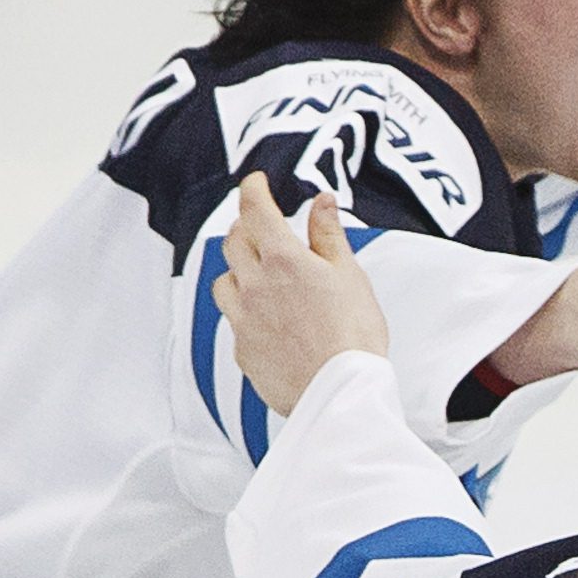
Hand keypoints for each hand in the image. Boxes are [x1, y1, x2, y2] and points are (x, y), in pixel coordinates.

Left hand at [216, 173, 389, 416]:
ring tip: (256, 274)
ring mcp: (243, 320)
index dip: (253, 189)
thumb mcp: (350, 276)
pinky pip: (233, 321)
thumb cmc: (353, 337)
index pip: (255, 209)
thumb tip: (322, 202)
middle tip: (260, 224)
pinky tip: (264, 319)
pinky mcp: (242, 351)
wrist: (339, 395)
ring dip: (237, 269)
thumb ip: (329, 236)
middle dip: (245, 226)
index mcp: (283, 260)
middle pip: (234, 241)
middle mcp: (255, 285)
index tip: (257, 182)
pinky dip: (244, 311)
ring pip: (224, 282)